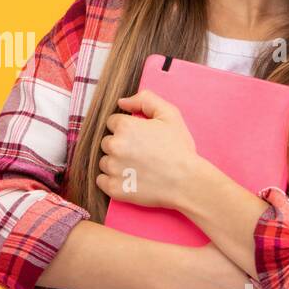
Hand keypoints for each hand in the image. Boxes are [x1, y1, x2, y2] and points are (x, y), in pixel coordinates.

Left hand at [96, 88, 206, 211]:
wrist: (187, 181)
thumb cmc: (179, 148)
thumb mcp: (169, 114)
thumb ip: (145, 99)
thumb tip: (122, 102)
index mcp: (125, 126)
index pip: (112, 122)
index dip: (127, 129)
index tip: (139, 138)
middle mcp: (115, 146)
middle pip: (106, 142)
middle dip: (120, 145)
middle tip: (140, 153)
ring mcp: (113, 168)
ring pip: (104, 161)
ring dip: (115, 163)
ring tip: (136, 167)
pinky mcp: (114, 188)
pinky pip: (101, 181)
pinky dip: (111, 180)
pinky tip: (128, 179)